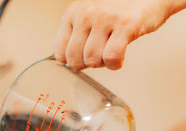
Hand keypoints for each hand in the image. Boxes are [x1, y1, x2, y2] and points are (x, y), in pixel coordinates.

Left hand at [54, 0, 171, 69]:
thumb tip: (66, 62)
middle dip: (88, 65)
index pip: (60, 52)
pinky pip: (111, 57)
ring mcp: (105, 18)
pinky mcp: (125, 24)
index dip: (73, 61)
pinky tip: (119, 60)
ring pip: (92, 59)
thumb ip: (77, 36)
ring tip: (111, 54)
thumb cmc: (119, 10)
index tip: (85, 58)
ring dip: (103, 64)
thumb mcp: (90, 17)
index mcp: (73, 12)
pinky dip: (115, 64)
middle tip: (100, 57)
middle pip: (75, 59)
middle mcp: (86, 13)